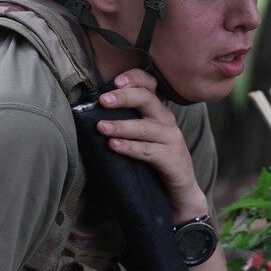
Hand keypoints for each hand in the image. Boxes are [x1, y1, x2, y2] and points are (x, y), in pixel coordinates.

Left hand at [95, 69, 207, 220]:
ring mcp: (171, 139)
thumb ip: (124, 121)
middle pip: (147, 99)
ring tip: (101, 127)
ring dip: (121, 126)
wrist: (179, 192)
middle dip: (123, 97)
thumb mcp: (140, 136)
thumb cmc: (153, 161)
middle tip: (102, 100)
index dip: (134, 78)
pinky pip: (148, 151)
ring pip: (145, 127)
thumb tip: (91, 113)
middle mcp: (166, 120)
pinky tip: (113, 146)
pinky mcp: (172, 159)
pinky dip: (130, 147)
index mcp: (157, 111)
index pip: (149, 85)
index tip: (114, 80)